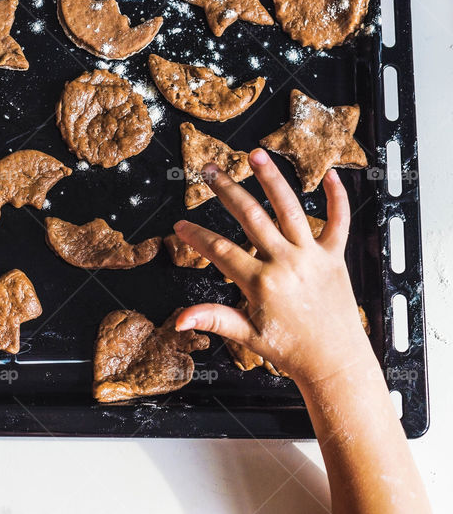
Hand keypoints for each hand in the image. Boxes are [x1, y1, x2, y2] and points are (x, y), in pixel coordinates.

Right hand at [172, 149, 371, 385]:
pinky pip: (337, 222)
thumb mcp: (247, 335)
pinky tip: (328, 175)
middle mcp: (286, 263)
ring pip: (289, 208)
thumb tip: (179, 319)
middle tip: (210, 171)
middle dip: (226, 190)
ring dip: (271, 179)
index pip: (220, 250)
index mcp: (261, 283)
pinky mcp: (335, 257)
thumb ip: (213, 318)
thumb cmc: (291, 350)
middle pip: (250, 217)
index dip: (196, 236)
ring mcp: (311, 257)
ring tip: (256, 155)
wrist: (336, 362)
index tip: (181, 225)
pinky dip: (336, 198)